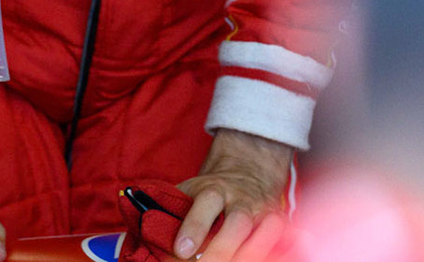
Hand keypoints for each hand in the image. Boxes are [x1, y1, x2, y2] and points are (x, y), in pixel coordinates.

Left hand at [173, 129, 293, 261]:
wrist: (249, 171)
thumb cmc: (211, 192)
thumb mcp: (189, 191)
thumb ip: (170, 207)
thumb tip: (143, 224)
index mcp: (215, 189)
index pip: (206, 204)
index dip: (194, 228)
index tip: (181, 250)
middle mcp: (242, 199)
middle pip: (237, 224)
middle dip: (220, 250)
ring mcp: (263, 211)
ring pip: (262, 234)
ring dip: (245, 255)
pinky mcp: (279, 222)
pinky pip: (279, 241)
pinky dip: (267, 253)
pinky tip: (252, 260)